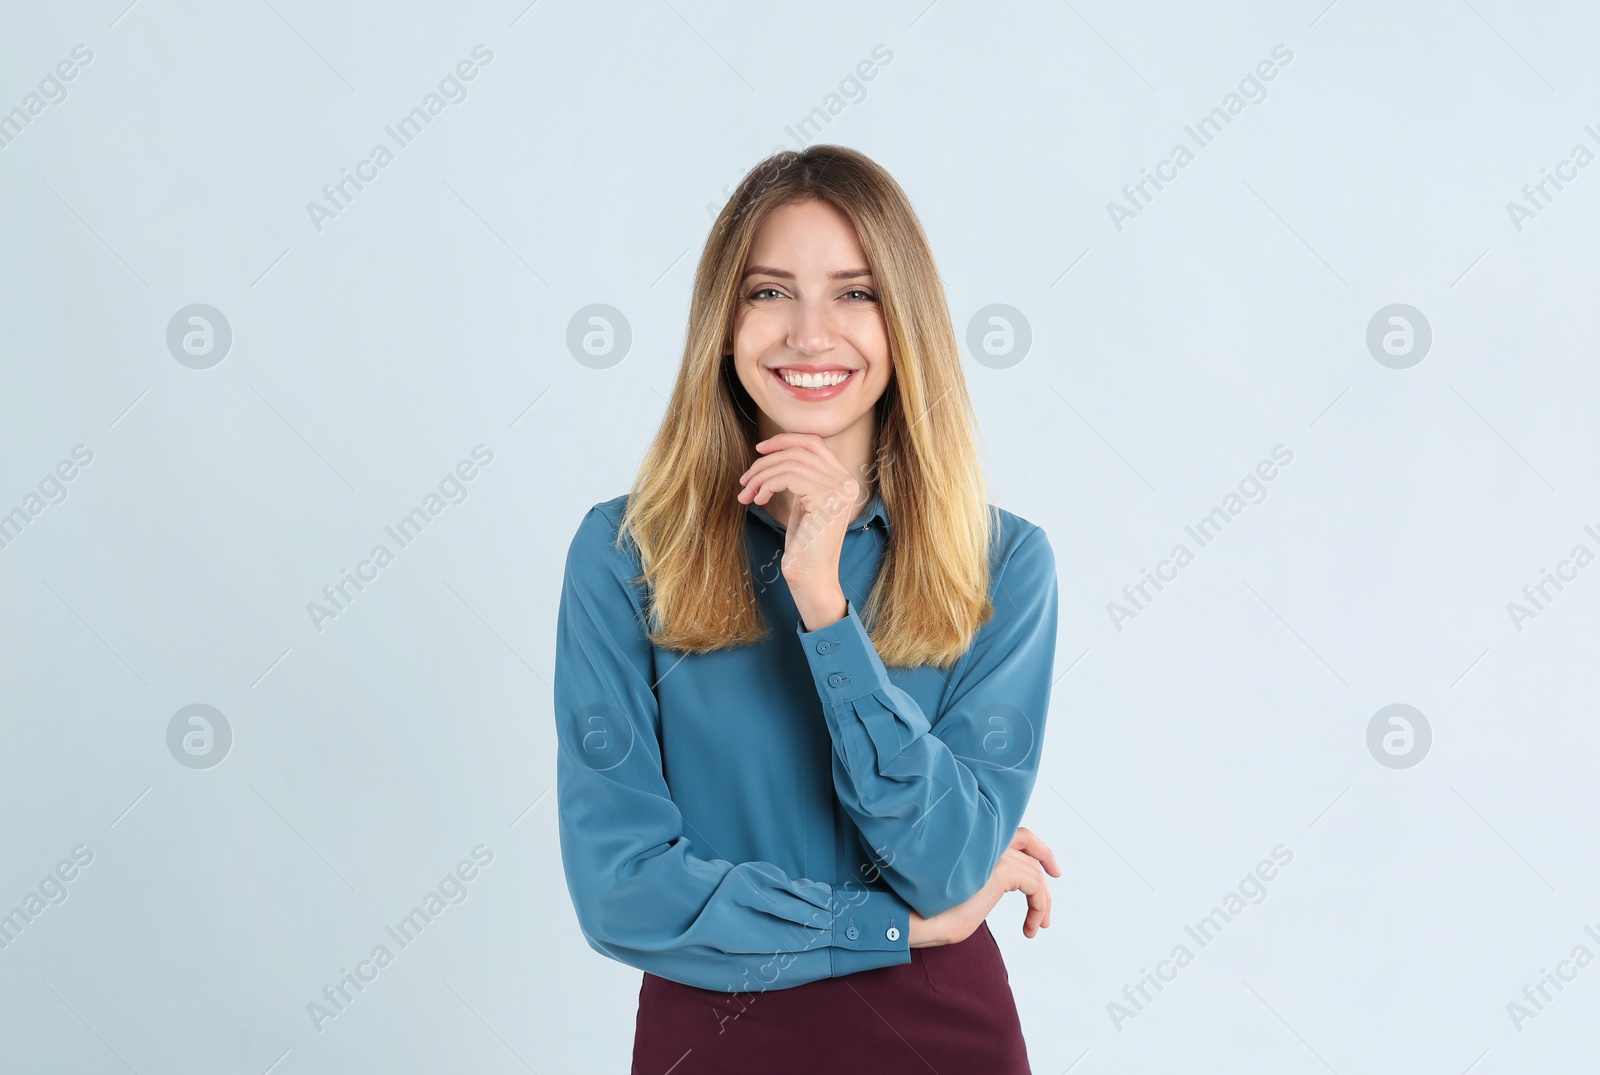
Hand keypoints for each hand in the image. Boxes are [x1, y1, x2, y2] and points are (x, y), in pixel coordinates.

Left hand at [736, 433, 864, 624]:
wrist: (811, 579)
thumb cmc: (803, 547)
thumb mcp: (803, 505)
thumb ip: (800, 479)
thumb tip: (774, 454)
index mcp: (843, 480)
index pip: (813, 443)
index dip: (784, 440)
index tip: (759, 450)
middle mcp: (846, 482)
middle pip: (799, 451)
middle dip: (765, 462)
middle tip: (744, 481)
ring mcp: (839, 491)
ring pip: (790, 463)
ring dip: (761, 476)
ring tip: (747, 494)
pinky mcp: (827, 500)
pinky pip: (788, 477)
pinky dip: (767, 484)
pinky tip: (759, 500)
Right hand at [907, 828, 1060, 946]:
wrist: (913, 917)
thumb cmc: (927, 911)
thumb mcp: (960, 890)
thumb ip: (979, 879)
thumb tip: (995, 886)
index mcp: (970, 842)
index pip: (1010, 832)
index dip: (1033, 845)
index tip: (1047, 864)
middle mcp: (983, 841)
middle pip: (1027, 841)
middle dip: (1045, 858)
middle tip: (1056, 876)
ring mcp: (992, 853)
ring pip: (1033, 871)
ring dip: (1042, 901)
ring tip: (1037, 926)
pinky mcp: (1000, 870)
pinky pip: (1035, 886)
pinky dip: (1039, 906)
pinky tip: (1030, 927)